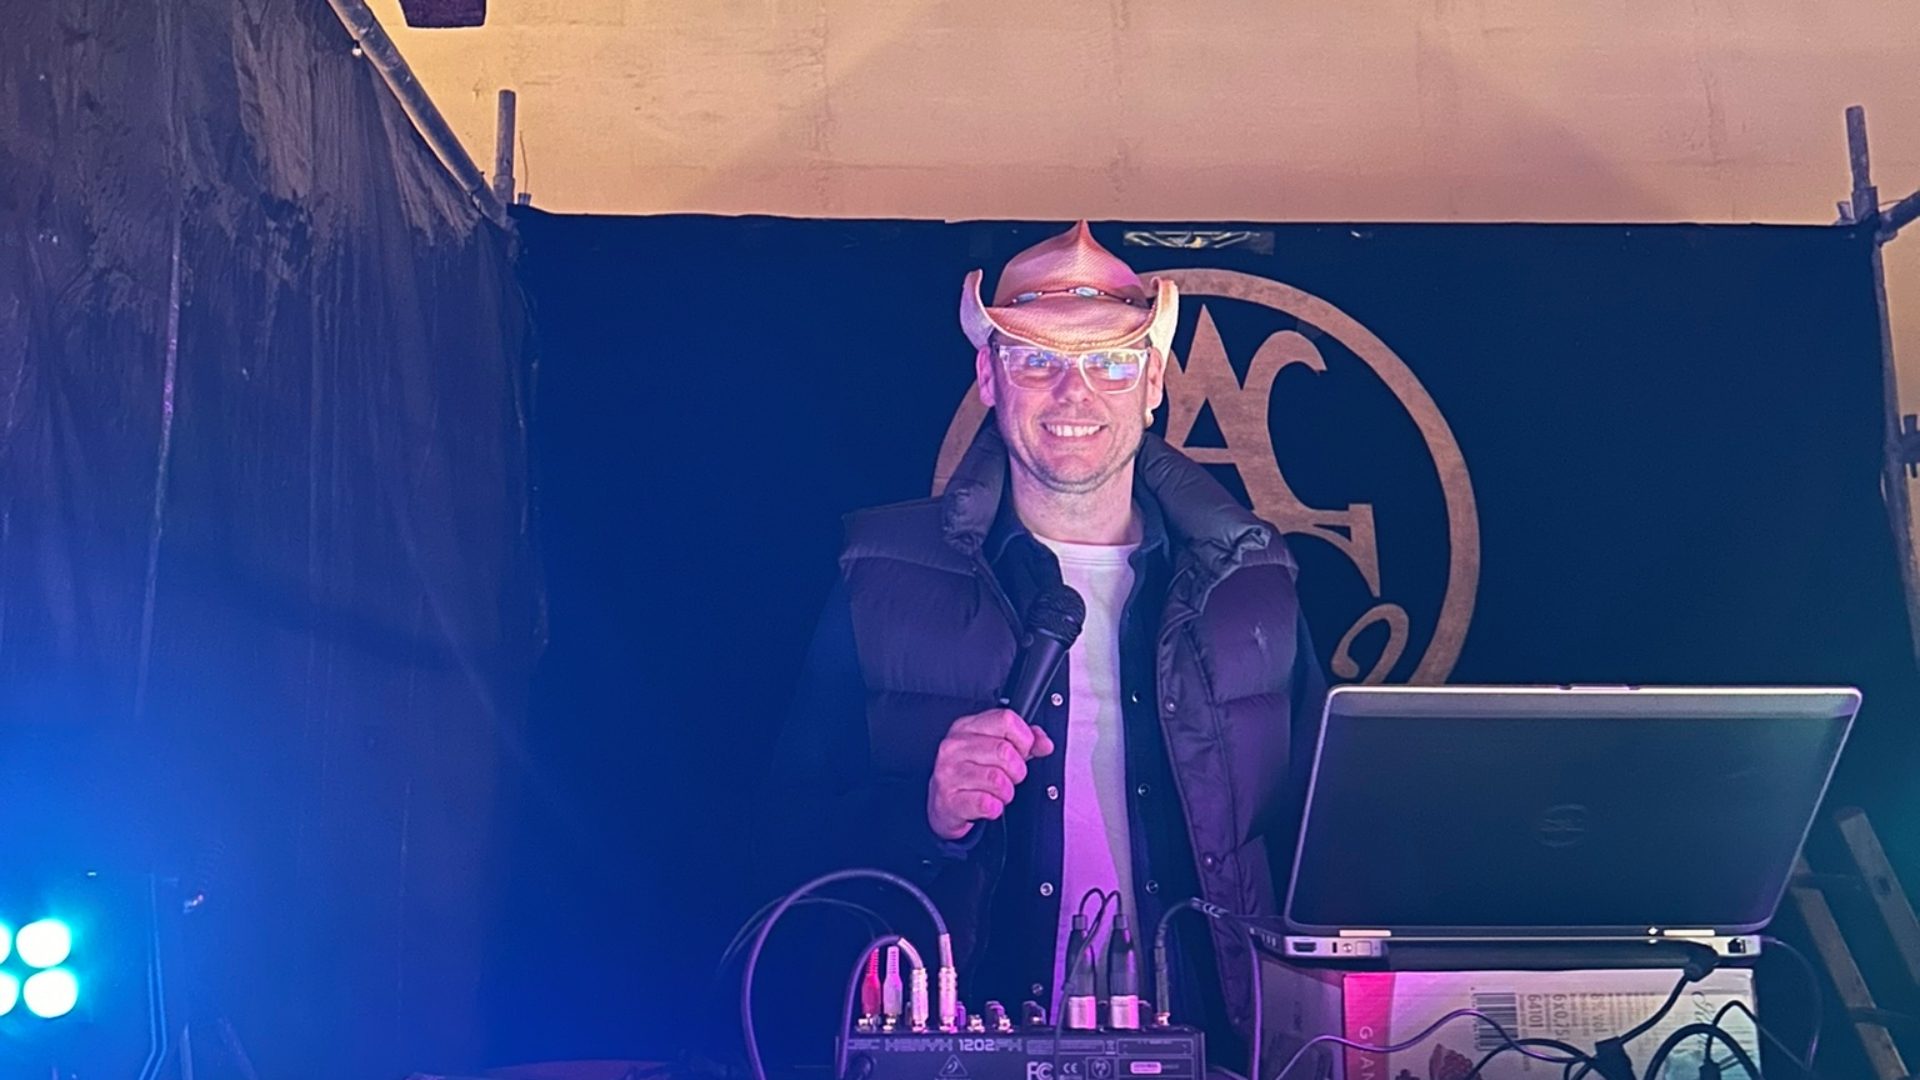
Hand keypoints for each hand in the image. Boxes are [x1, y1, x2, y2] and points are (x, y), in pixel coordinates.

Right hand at [927, 708, 1055, 839]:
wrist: (944, 803)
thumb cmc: (971, 772)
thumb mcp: (996, 747)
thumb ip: (1025, 741)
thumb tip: (1044, 744)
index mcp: (967, 727)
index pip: (1006, 720)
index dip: (1023, 739)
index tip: (1022, 751)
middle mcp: (955, 746)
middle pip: (1005, 751)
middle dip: (1017, 770)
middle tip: (1010, 776)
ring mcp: (949, 772)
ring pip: (998, 780)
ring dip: (1006, 792)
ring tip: (998, 792)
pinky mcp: (949, 799)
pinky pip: (987, 804)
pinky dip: (995, 808)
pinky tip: (989, 803)